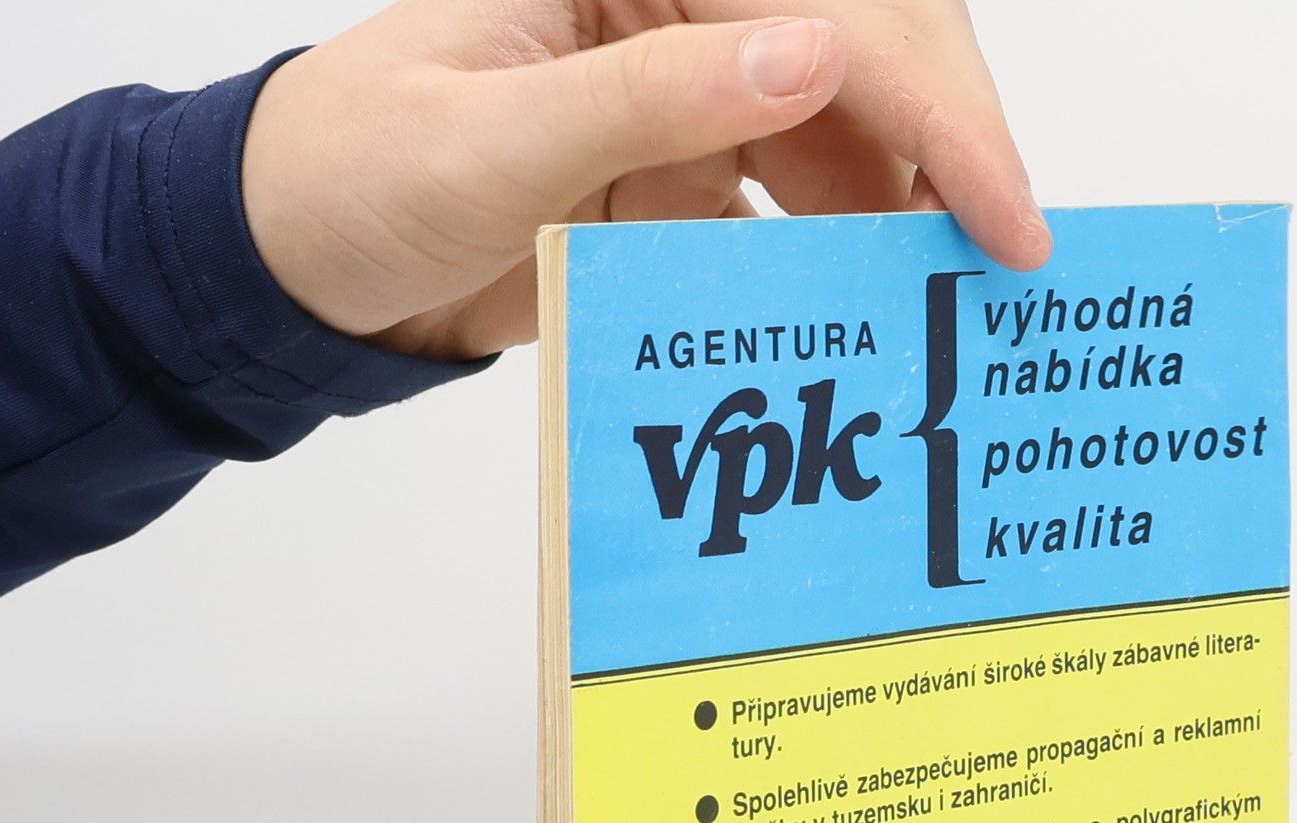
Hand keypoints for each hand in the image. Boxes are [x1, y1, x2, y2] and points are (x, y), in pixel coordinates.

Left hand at [241, 0, 1049, 361]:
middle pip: (862, 53)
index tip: (999, 212)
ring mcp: (681, 97)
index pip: (825, 8)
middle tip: (1007, 259)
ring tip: (939, 311)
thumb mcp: (484, 141)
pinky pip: (783, 210)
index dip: (931, 105)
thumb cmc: (348, 174)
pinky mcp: (676, 176)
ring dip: (895, 219)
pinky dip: (828, 266)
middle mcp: (673, 13)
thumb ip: (647, 101)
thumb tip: (805, 59)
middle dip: (943, 149)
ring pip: (839, 136)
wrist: (290, 263)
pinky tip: (859, 318)